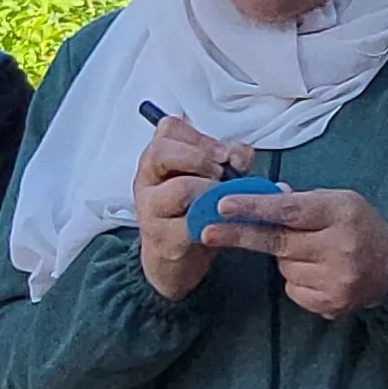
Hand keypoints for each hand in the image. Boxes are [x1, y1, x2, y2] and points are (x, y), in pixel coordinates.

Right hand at [133, 115, 251, 301]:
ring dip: (212, 191)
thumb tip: (241, 153)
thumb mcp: (206, 179)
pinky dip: (214, 220)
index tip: (223, 153)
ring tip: (226, 200)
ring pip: (181, 189)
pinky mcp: (163, 239)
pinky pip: (191, 224)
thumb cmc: (190, 211)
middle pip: (161, 152)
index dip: (201, 137)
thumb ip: (226, 160)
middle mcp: (146, 180)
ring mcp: (150, 210)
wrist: (174, 259)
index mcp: (156, 160)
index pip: (168, 129)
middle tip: (222, 172)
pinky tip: (224, 221)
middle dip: (201, 157)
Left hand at [204, 186, 387, 319]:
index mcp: (341, 212)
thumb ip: (300, 200)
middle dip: (239, 235)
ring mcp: (336, 279)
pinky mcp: (330, 303)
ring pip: (283, 266)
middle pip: (278, 241)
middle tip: (207, 230)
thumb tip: (261, 194)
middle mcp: (340, 247)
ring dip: (284, 257)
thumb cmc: (359, 226)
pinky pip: (292, 288)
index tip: (223, 204)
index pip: (290, 210)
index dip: (255, 207)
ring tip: (312, 252)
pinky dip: (295, 278)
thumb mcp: (337, 201)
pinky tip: (317, 271)